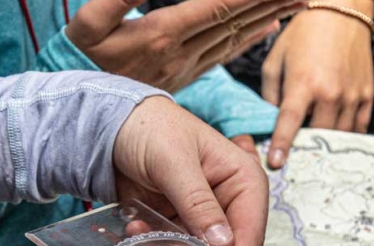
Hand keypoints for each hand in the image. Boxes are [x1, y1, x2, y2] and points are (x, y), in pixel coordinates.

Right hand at [66, 0, 305, 92]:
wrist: (75, 106)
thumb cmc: (76, 59)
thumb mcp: (89, 22)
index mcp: (163, 34)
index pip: (218, 7)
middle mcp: (181, 52)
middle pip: (236, 21)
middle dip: (272, 1)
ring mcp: (185, 65)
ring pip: (235, 37)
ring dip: (268, 17)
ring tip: (298, 2)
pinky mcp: (183, 74)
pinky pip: (225, 53)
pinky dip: (249, 38)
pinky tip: (268, 27)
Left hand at [113, 97, 267, 245]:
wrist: (116, 126)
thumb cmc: (152, 129)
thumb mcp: (175, 162)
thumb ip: (198, 203)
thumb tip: (224, 244)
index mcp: (246, 182)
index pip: (252, 233)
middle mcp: (232, 205)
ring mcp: (207, 219)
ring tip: (146, 235)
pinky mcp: (182, 227)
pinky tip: (137, 227)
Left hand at [262, 2, 373, 168]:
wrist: (341, 12)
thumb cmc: (304, 34)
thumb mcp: (276, 60)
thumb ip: (270, 94)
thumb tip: (269, 122)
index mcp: (304, 83)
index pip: (290, 123)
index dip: (281, 145)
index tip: (276, 163)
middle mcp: (330, 92)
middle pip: (317, 135)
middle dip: (305, 146)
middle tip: (296, 153)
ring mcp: (351, 95)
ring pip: (338, 135)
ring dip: (325, 142)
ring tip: (314, 145)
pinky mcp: (366, 95)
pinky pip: (358, 127)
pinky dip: (346, 135)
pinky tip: (334, 135)